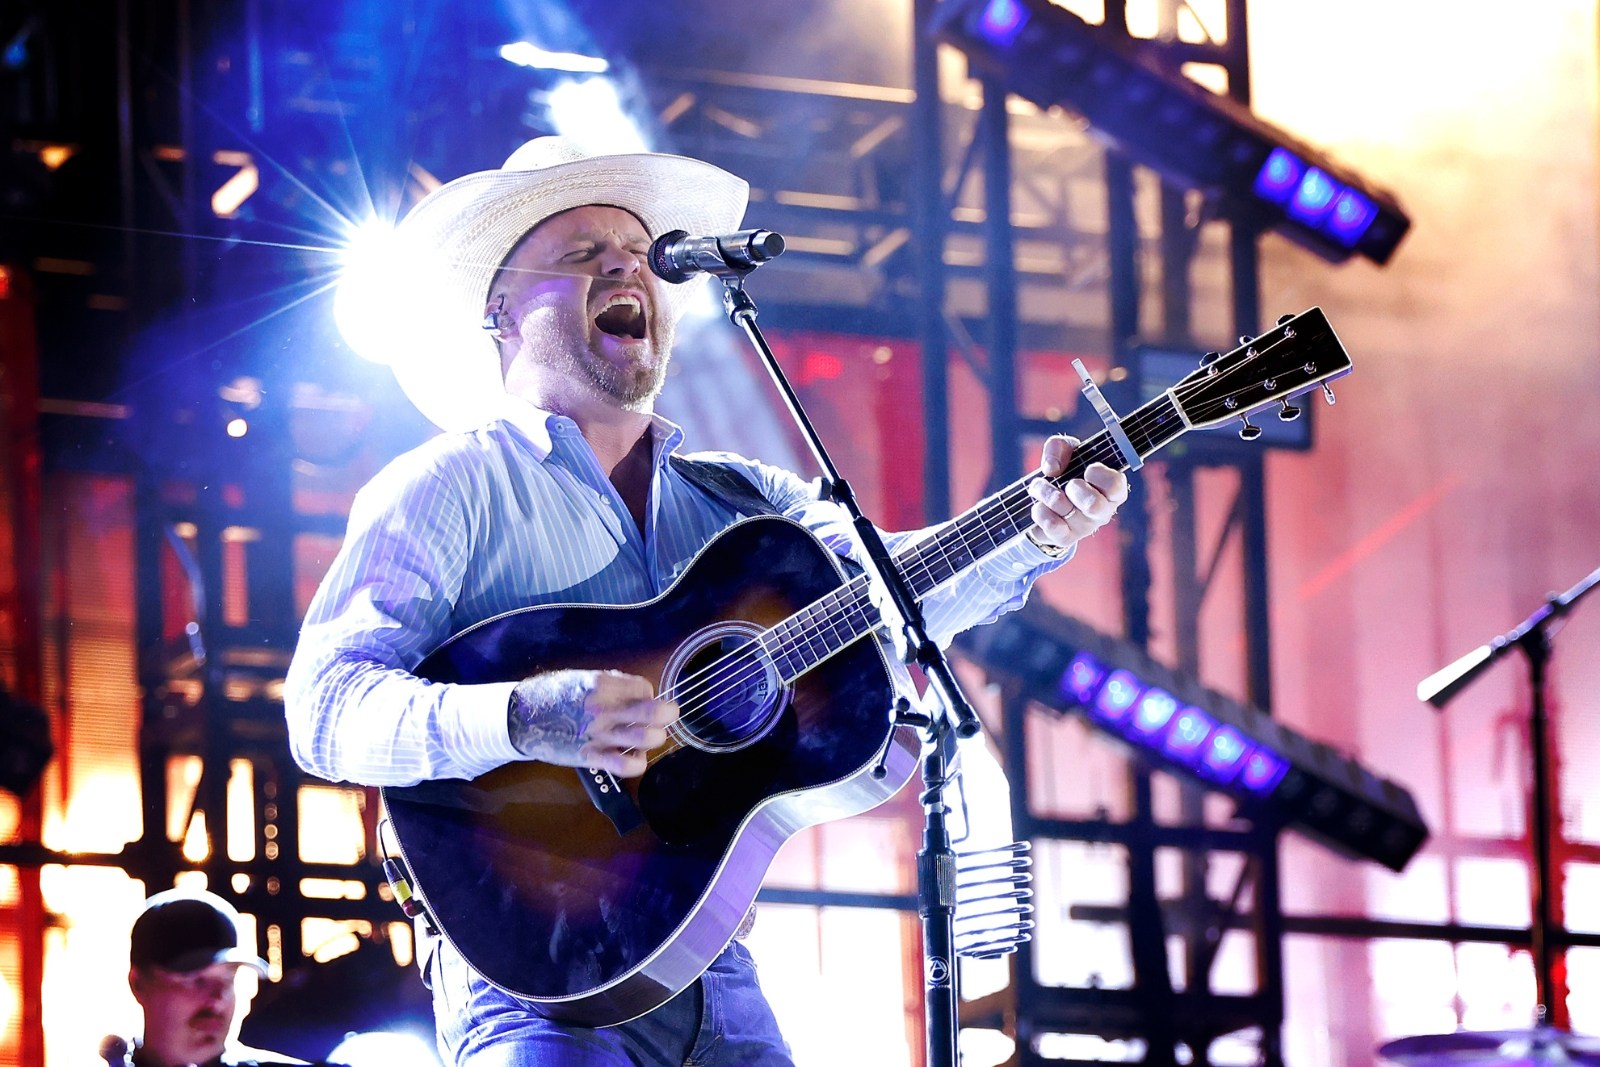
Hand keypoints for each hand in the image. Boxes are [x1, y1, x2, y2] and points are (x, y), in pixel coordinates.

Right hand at [508, 669, 676, 776]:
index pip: (644, 688)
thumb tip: (637, 690)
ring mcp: (598, 734)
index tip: (641, 699)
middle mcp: (604, 708)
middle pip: (654, 712)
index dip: (647, 694)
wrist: (520, 718)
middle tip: (667, 715)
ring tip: (650, 737)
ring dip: (655, 738)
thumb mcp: (580, 678)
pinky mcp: (591, 757)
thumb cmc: (552, 694)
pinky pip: (626, 764)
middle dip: (668, 713)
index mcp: (601, 684)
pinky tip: (634, 757)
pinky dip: (638, 762)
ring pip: (647, 738)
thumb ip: (610, 683)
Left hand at [1025, 434, 1129, 554]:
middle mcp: (1103, 511)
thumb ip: (1059, 447)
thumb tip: (1052, 469)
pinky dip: (1040, 511)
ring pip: (1065, 509)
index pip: (1115, 484)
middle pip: (1094, 505)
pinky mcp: (1066, 538)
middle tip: (1067, 483)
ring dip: (1046, 492)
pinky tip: (1039, 505)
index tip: (1088, 468)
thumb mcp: (1065, 451)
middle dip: (1073, 488)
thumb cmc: (1067, 472)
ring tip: (1040, 487)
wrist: (1049, 500)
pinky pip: (1052, 526)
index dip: (1098, 474)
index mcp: (1112, 489)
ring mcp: (1085, 527)